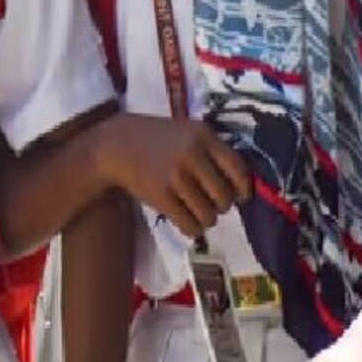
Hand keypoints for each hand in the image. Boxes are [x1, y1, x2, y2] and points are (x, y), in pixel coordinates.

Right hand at [97, 113, 250, 239]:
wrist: (117, 144)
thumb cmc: (157, 138)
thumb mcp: (188, 132)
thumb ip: (214, 151)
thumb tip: (242, 187)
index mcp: (204, 135)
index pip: (238, 169)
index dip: (244, 189)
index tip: (241, 197)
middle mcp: (193, 154)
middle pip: (225, 197)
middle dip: (221, 206)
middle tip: (211, 203)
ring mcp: (176, 176)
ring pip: (209, 215)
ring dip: (206, 219)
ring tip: (197, 211)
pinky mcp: (161, 196)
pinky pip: (190, 225)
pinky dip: (192, 228)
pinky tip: (186, 220)